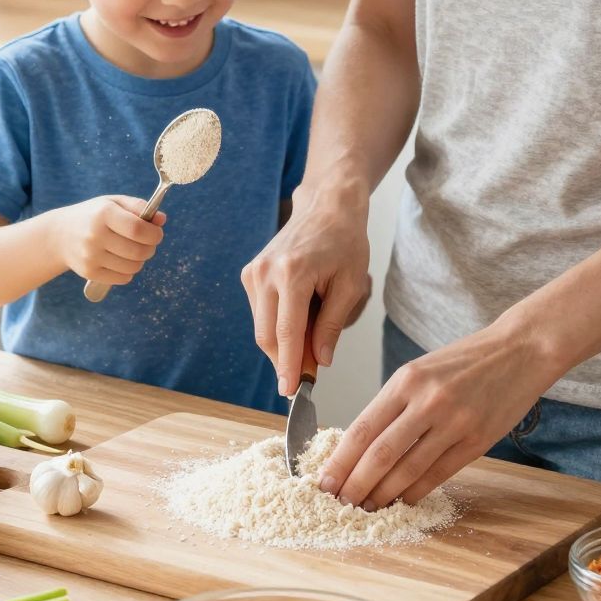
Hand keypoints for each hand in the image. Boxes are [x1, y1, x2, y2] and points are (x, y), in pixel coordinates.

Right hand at [53, 196, 164, 286]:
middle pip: (138, 251)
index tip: (156, 233)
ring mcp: (91, 256)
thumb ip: (139, 208)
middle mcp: (95, 235)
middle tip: (146, 243)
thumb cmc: (93, 216)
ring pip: (133, 267)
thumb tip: (162, 219)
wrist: (59, 235)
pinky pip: (123, 278)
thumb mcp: (113, 203)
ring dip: (139, 260)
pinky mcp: (89, 272)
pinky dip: (128, 271)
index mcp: (103, 214)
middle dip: (150, 248)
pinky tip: (120, 261)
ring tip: (132, 251)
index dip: (154, 234)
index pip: (138, 229)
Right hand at [242, 186, 370, 394]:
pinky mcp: (250, 274)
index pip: (286, 334)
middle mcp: (265, 273)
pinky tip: (302, 321)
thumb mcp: (350, 285)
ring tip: (314, 341)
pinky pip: (261, 314)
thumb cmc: (344, 242)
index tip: (290, 393)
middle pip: (268, 336)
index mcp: (292, 274)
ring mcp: (254, 272)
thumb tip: (319, 361)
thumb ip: (332, 325)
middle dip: (287, 361)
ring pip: (262, 328)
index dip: (289, 367)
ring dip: (284, 345)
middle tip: (310, 376)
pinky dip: (278, 327)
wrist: (326, 207)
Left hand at [317, 315, 549, 508]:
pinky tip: (401, 500)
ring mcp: (454, 423)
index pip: (362, 429)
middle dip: (355, 484)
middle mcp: (428, 401)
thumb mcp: (420, 371)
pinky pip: (438, 474)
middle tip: (340, 501)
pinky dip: (415, 492)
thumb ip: (394, 404)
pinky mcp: (477, 441)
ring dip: (383, 494)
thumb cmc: (465, 361)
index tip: (324, 481)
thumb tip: (362, 447)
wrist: (520, 351)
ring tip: (367, 506)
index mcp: (407, 380)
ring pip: (407, 470)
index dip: (340, 461)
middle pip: (380, 454)